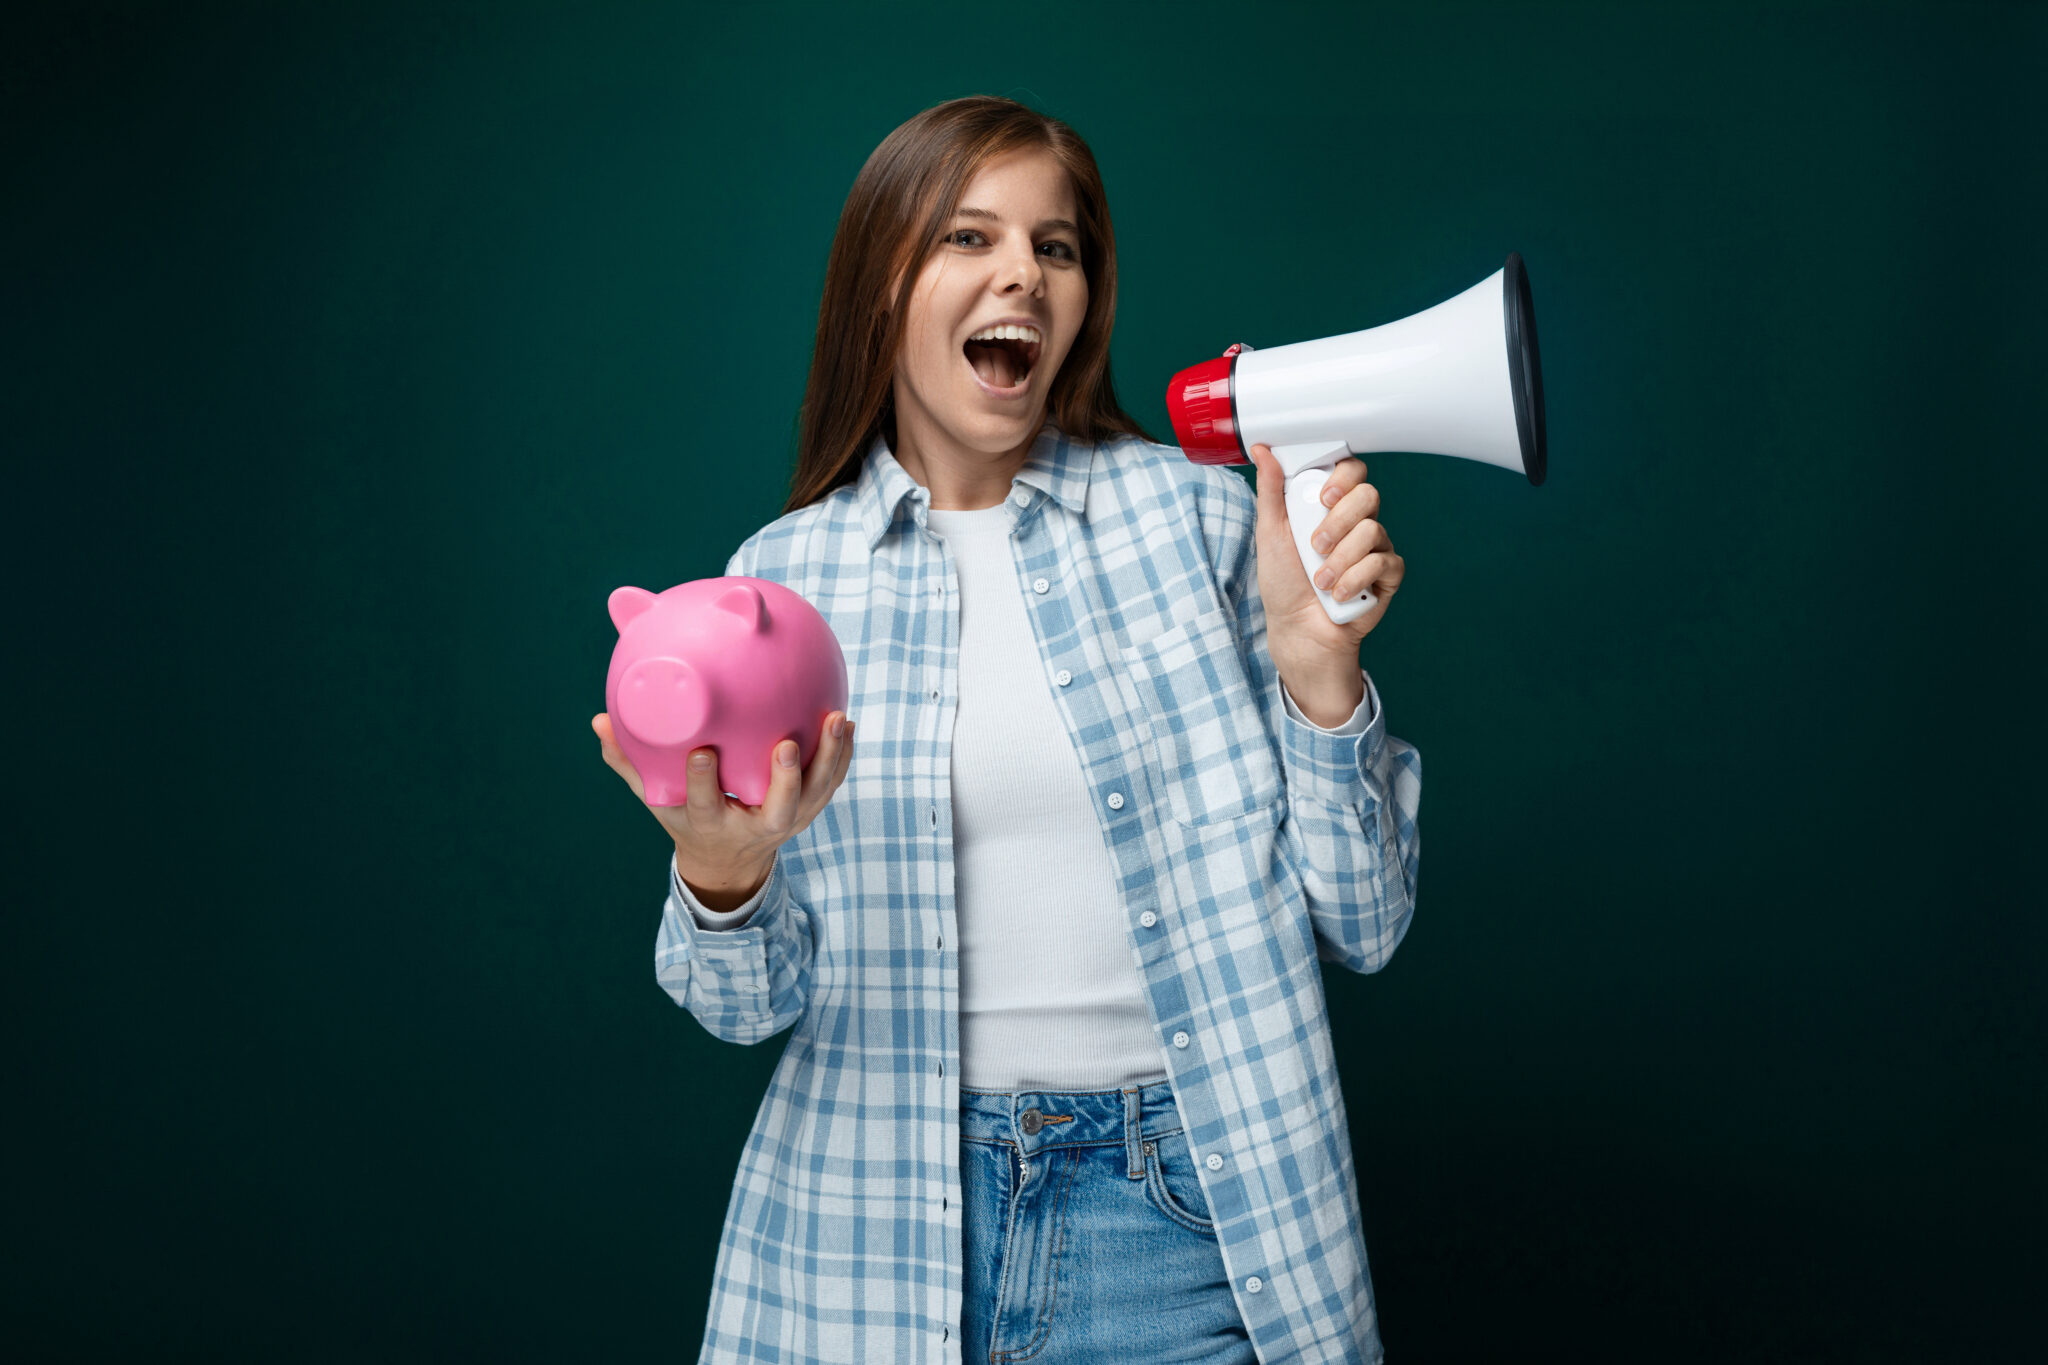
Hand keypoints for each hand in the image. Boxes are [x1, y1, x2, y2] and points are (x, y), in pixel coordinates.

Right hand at [592, 710, 854, 895]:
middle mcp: (753, 826)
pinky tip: (846, 723)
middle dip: (783, 780)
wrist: (727, 859)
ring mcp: (786, 821)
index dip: (704, 782)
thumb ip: (628, 762)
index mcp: (710, 823)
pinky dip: (841, 757)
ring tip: (837, 719)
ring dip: (828, 759)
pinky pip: (829, 784)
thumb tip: (599, 720)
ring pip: (814, 795)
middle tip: (785, 743)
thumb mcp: (656, 798)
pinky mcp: (807, 811)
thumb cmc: (686, 816)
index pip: (706, 804)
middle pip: (776, 810)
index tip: (701, 752)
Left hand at [1247, 444, 1405, 701]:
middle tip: (1315, 545)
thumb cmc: (1283, 581)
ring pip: (1373, 530)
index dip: (1343, 477)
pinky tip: (1338, 594)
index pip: (1352, 471)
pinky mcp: (1388, 574)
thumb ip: (1270, 489)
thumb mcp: (1270, 532)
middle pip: (1368, 495)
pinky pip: (1384, 562)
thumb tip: (1262, 449)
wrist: (1297, 629)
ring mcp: (1375, 547)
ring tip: (1320, 580)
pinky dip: (1355, 579)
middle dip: (1338, 521)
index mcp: (1330, 505)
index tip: (1322, 497)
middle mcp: (1357, 521)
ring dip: (1340, 559)